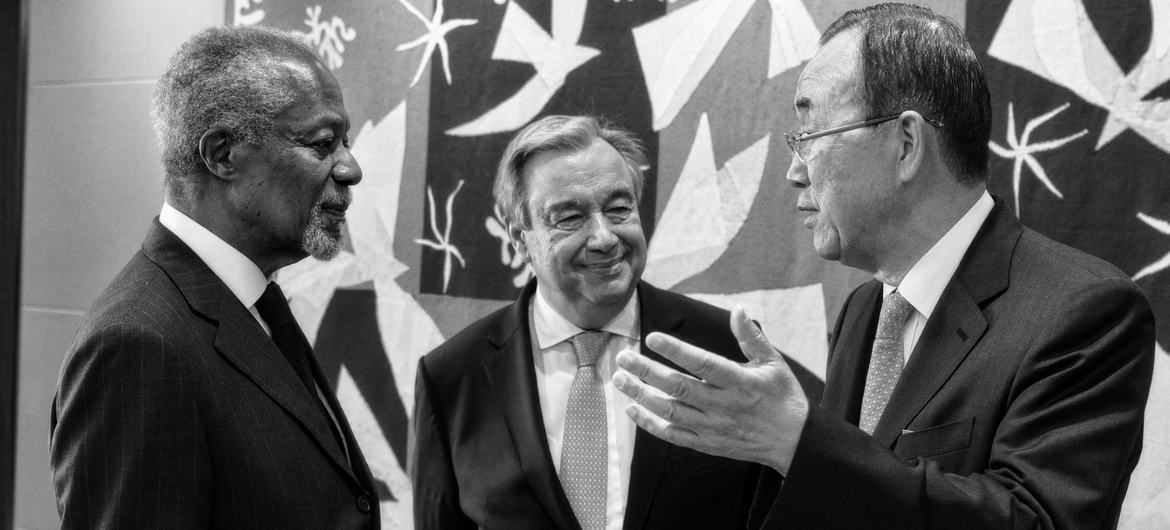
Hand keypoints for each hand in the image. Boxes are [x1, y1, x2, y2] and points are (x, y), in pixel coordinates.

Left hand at [613, 307, 808, 473]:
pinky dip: (650, 423)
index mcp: (741, 383)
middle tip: (623, 357)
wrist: (794, 442)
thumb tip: (738, 308)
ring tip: (620, 379)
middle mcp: (724, 406)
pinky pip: (673, 435)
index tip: (652, 337)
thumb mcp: (774, 363)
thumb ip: (752, 337)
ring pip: (670, 412)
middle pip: (678, 388)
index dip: (677, 351)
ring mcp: (713, 427)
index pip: (704, 364)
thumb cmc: (783, 397)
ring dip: (642, 395)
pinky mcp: (707, 443)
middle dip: (647, 371)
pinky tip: (632, 408)